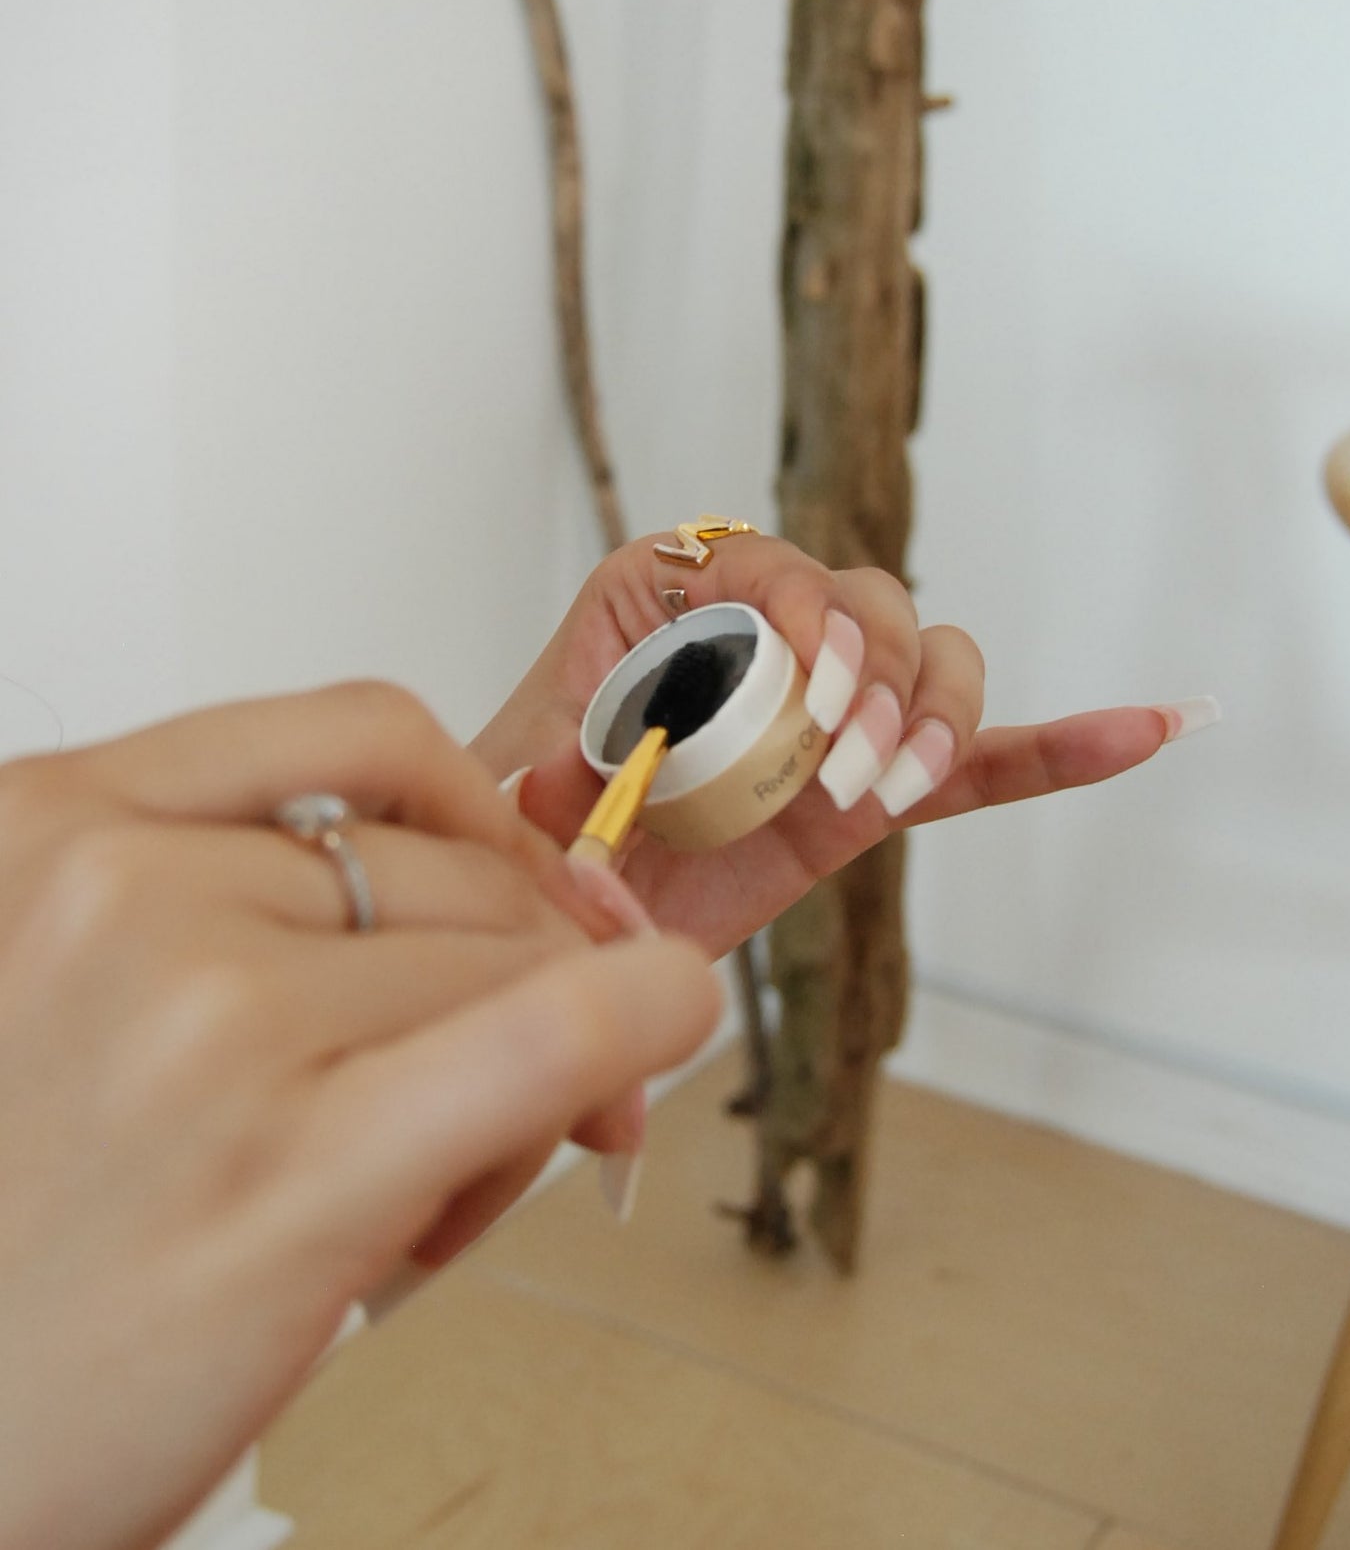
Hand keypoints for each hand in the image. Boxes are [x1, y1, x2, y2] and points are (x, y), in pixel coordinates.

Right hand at [0, 684, 718, 1549]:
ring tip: (425, 1185)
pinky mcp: (296, 1169)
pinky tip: (666, 1019)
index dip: (475, 807)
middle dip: (509, 964)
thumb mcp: (65, 992)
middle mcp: (123, 895)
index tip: (507, 869)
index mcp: (53, 826)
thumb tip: (490, 895)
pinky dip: (641, 1019)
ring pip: (513, 966)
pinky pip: (551, 1036)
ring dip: (527, 1065)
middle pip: (456, 871)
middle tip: (483, 1082)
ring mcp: (210, 1022)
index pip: (361, 734)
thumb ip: (236, 912)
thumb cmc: (6, 1233)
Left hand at [473, 534, 1192, 956]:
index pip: (770, 568)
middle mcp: (762, 637)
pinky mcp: (867, 791)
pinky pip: (973, 765)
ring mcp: (827, 715)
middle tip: (842, 765)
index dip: (808, 616)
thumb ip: (541, 790)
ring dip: (938, 720)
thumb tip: (574, 782)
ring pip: (932, 669)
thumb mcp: (511, 800)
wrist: (550, 914)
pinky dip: (1052, 751)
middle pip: (870, 607)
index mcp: (666, 598)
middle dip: (879, 677)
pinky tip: (1149, 729)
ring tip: (888, 788)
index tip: (812, 694)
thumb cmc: (520, 831)